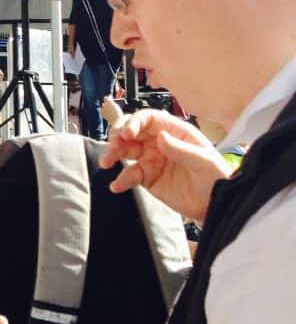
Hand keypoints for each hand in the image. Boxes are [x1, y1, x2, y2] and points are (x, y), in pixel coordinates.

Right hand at [100, 108, 230, 222]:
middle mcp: (159, 142)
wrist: (216, 205)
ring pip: (125, 151)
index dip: (134, 122)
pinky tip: (116, 186)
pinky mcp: (147, 177)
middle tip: (113, 146)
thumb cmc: (216, 178)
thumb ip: (182, 150)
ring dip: (113, 154)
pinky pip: (129, 175)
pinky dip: (121, 180)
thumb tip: (161, 137)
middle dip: (118, 136)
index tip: (126, 133)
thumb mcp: (204, 161)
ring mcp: (151, 159)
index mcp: (174, 131)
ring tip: (106, 163)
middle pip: (132, 132)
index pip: (148, 119)